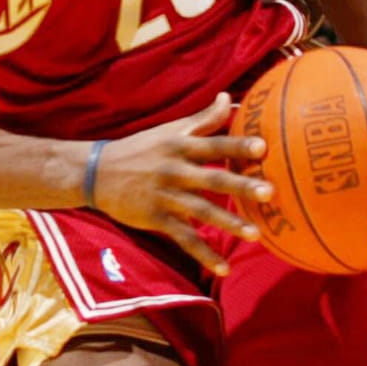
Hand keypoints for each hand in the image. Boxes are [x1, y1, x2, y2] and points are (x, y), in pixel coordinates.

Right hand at [88, 94, 265, 276]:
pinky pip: (184, 238)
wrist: (97, 172)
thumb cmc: (142, 148)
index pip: (213, 144)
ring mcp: (165, 196)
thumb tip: (231, 98)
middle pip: (213, 178)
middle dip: (241, 186)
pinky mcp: (155, 218)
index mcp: (180, 146)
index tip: (262, 147)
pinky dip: (203, 254)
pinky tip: (224, 267)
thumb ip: (203, 119)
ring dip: (229, 223)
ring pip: (201, 211)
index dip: (237, 145)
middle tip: (270, 192)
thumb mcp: (170, 131)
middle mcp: (174, 170)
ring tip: (255, 234)